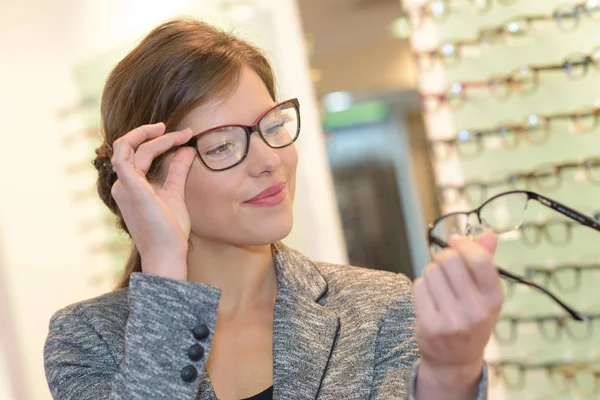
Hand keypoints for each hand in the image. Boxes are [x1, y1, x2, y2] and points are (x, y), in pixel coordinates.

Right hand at [110, 122, 195, 280]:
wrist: (167, 252)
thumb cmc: (169, 229)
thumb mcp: (175, 193)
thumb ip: (177, 171)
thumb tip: (187, 150)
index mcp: (130, 186)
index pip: (138, 154)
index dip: (161, 142)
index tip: (185, 136)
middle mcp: (122, 185)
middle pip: (133, 148)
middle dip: (156, 135)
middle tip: (183, 132)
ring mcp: (123, 186)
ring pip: (129, 147)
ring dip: (152, 136)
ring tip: (178, 134)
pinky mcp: (130, 188)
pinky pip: (125, 156)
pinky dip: (144, 142)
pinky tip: (169, 140)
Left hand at [414, 232, 503, 380]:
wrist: (455, 360)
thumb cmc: (472, 318)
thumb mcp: (486, 294)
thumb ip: (486, 262)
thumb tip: (486, 233)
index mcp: (494, 299)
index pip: (479, 260)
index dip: (464, 244)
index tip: (456, 240)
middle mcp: (475, 311)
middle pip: (449, 260)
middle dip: (444, 257)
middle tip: (446, 267)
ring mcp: (451, 319)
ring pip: (431, 271)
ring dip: (432, 272)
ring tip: (440, 287)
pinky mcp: (429, 324)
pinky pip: (419, 286)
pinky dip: (422, 286)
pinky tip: (431, 299)